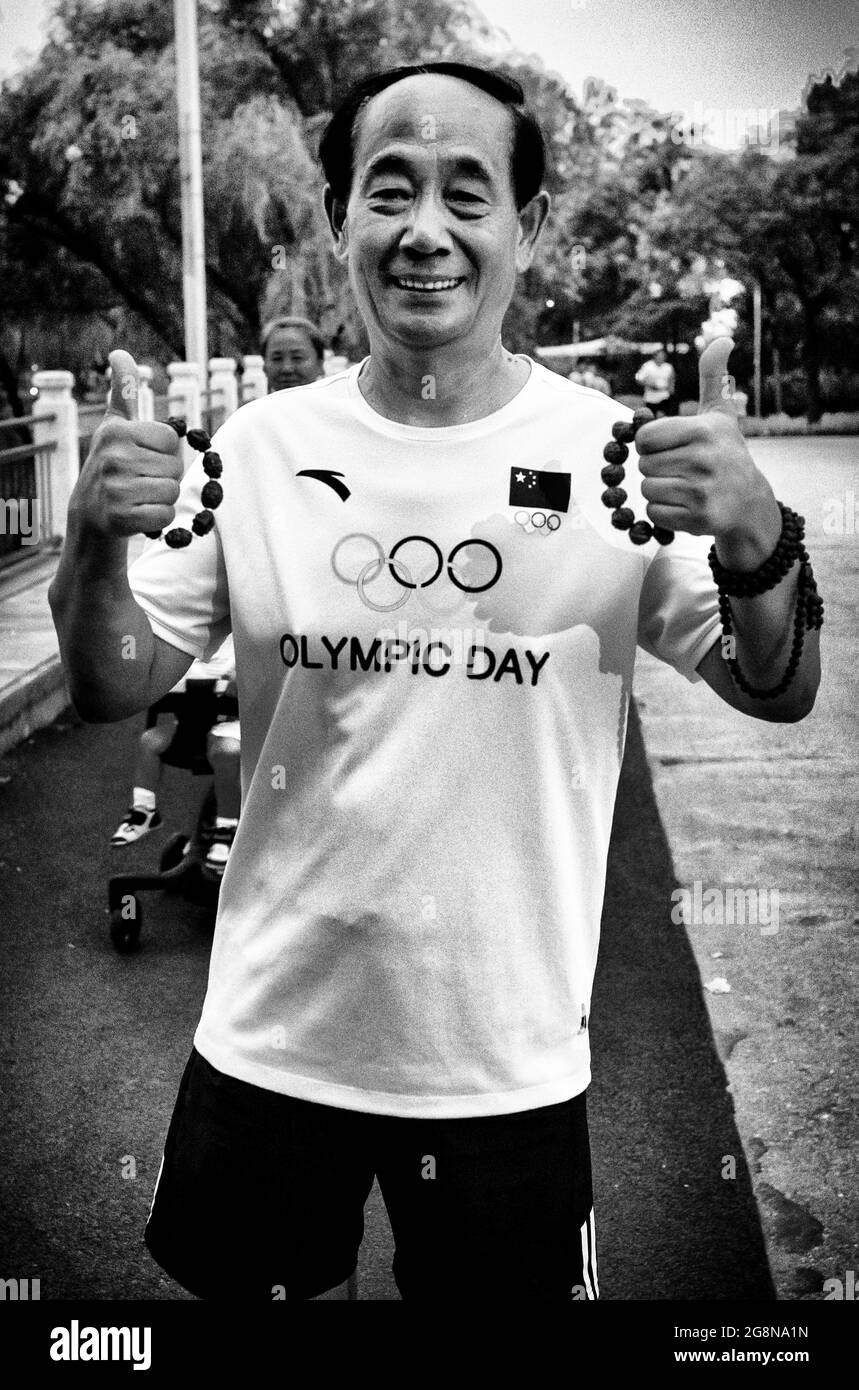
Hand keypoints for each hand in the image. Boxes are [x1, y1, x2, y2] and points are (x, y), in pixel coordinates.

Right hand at [70, 349, 181, 538]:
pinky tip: (138, 515)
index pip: (171, 439)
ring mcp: (115, 489)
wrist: (90, 516)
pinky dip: (159, 520)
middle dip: (163, 476)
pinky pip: (165, 516)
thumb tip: (120, 352)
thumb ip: (123, 391)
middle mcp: (113, 457)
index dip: (163, 452)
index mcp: (116, 431)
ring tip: (137, 497)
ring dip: (161, 499)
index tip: (141, 457)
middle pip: (175, 467)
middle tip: (138, 481)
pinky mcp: (121, 518)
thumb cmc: (110, 465)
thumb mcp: (114, 426)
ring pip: (171, 491)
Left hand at [635, 338, 780, 565]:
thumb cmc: (726, 453)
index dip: (649, 443)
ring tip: (683, 486)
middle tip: (680, 468)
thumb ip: (713, 377)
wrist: (748, 502)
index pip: (645, 438)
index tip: (667, 446)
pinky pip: (655, 512)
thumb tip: (722, 339)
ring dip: (659, 489)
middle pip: (644, 464)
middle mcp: (704, 460)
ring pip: (647, 489)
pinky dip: (664, 511)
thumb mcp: (720, 414)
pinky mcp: (698, 519)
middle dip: (656, 467)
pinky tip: (684, 504)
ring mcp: (702, 492)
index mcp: (703, 431)